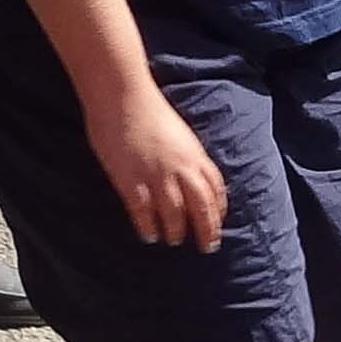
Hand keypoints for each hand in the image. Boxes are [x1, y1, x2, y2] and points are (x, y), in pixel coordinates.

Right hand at [86, 87, 224, 251]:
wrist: (122, 95)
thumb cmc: (147, 108)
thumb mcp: (178, 132)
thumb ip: (186, 155)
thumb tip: (191, 173)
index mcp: (194, 154)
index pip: (215, 188)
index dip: (218, 209)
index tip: (217, 222)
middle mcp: (181, 168)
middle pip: (201, 207)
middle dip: (207, 230)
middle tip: (207, 247)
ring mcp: (156, 175)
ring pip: (174, 214)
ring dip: (176, 231)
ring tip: (173, 240)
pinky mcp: (131, 180)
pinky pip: (143, 212)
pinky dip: (148, 226)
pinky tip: (148, 235)